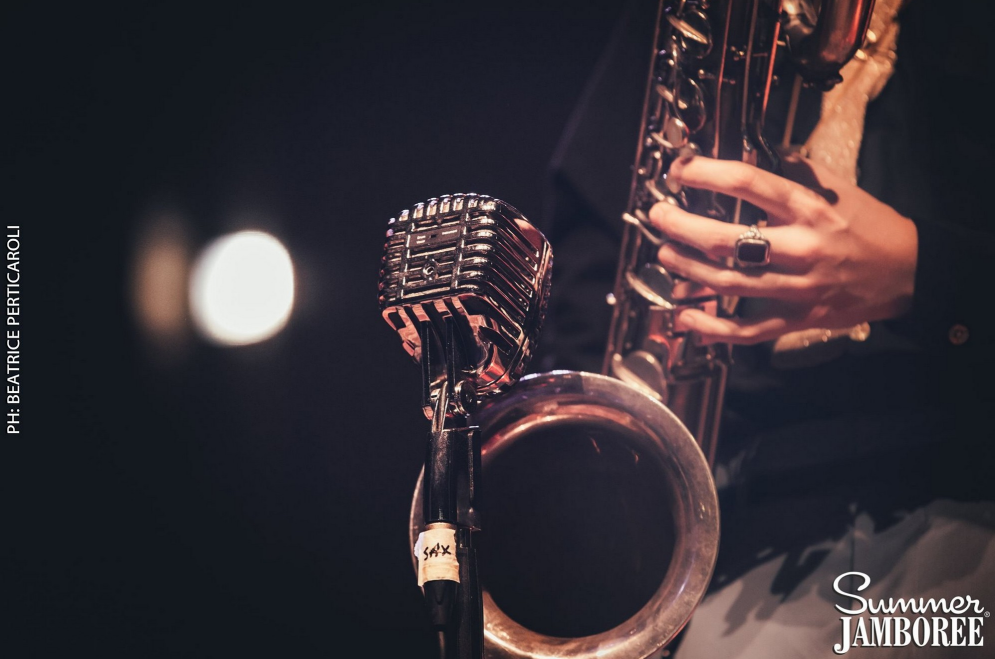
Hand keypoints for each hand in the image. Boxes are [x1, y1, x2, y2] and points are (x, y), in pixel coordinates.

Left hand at [649, 154, 917, 344]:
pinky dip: (713, 329)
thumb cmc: (869, 225)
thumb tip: (751, 153)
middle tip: (659, 216)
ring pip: (729, 284)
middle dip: (682, 227)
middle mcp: (801, 249)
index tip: (680, 171)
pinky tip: (684, 318)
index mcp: (810, 210)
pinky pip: (748, 331)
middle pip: (728, 240)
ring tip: (665, 253)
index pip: (749, 185)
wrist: (909, 274)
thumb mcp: (838, 187)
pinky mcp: (799, 320)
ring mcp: (798, 289)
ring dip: (688, 270)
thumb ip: (794, 171)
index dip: (707, 174)